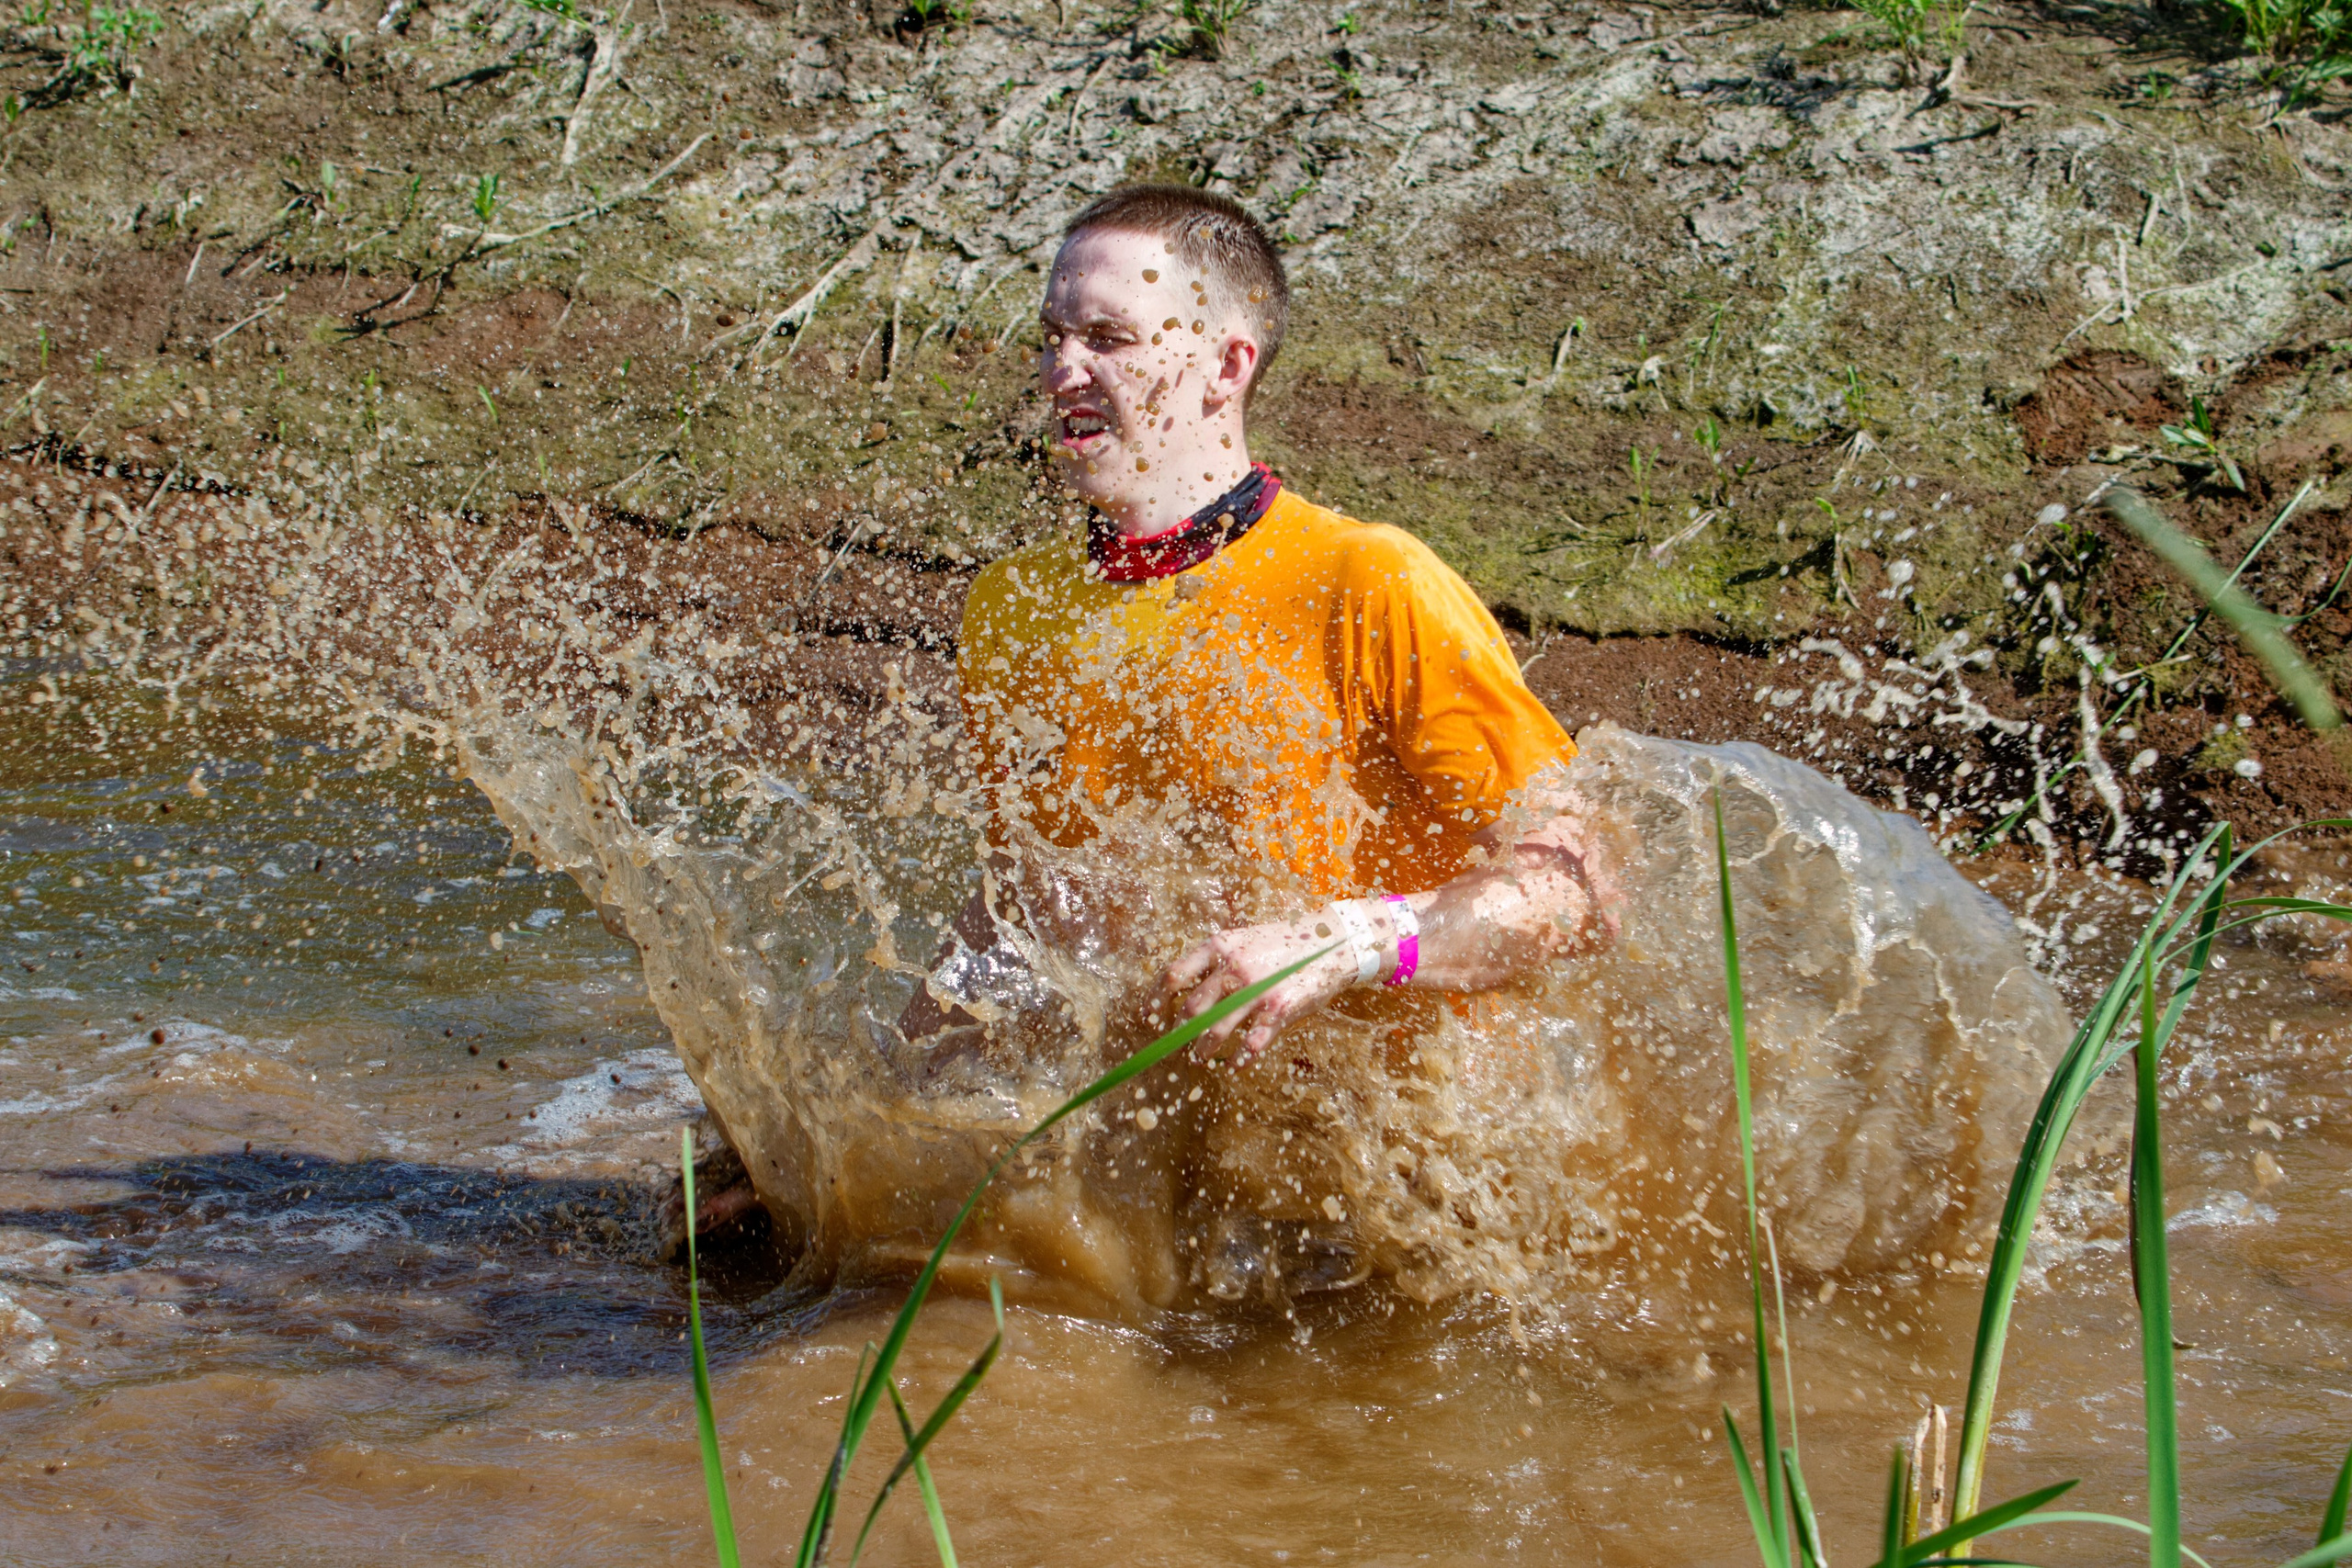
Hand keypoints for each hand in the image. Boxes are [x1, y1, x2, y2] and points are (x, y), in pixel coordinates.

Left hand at [1160, 913, 1362, 1064]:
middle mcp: (1233, 967)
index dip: (1156, 999)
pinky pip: (1250, 1044)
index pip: (1174, 973)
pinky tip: (1232, 1066)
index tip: (1148, 1017)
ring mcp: (1256, 990)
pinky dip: (1238, 1060)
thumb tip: (1183, 986)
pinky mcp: (1278, 1010)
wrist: (1329, 943)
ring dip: (1202, 1050)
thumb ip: (1216, 960)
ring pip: (1215, 1030)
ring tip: (1197, 1058)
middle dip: (1178, 1032)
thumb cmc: (1282, 944)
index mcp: (1220, 947)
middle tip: (1174, 1044)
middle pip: (1191, 1007)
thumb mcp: (1243, 940)